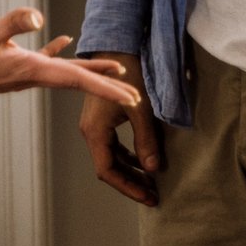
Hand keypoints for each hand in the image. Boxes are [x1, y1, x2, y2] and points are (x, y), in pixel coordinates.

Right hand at [0, 7, 140, 105]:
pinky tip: (64, 39)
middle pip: (78, 82)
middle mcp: (30, 76)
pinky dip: (57, 52)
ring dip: (89, 71)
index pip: (78, 81)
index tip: (131, 100)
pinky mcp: (11, 66)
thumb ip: (13, 22)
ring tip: (113, 71)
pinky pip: (43, 61)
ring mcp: (21, 73)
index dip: (107, 89)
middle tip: (135, 97)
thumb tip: (40, 16)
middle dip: (107, 88)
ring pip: (64, 73)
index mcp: (30, 70)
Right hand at [78, 52, 161, 205]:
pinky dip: (128, 156)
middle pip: (109, 168)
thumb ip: (146, 140)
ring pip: (112, 157)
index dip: (128, 187)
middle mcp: (91, 132)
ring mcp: (95, 126)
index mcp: (95, 132)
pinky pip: (114, 146)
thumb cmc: (130, 75)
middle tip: (154, 195)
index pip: (107, 171)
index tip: (148, 196)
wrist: (118, 48)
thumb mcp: (141, 110)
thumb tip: (153, 169)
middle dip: (131, 183)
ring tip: (152, 183)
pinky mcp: (102, 120)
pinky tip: (144, 161)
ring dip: (131, 170)